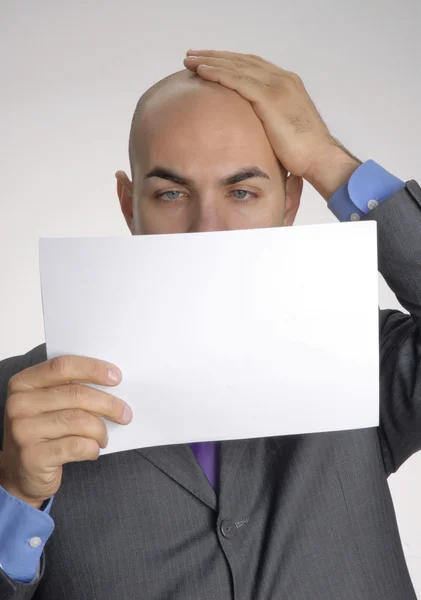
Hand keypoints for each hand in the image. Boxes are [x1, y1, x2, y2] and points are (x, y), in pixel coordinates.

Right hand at [0, 356, 131, 508]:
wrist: (20, 472)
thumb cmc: (42, 431)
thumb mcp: (47, 404)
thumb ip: (70, 388)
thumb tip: (112, 382)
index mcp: (23, 383)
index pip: (63, 366)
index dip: (93, 369)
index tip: (117, 377)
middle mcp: (19, 404)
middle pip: (76, 394)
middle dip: (108, 404)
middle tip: (125, 413)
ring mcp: (23, 431)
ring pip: (79, 421)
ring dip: (100, 430)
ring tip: (104, 437)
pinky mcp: (33, 457)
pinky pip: (76, 446)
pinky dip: (92, 448)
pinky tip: (93, 450)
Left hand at [184, 50, 360, 198]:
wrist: (320, 157)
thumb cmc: (304, 152)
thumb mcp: (283, 129)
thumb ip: (269, 120)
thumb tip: (253, 131)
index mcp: (287, 84)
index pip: (252, 66)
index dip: (229, 62)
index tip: (209, 61)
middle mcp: (282, 79)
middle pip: (242, 61)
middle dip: (215, 56)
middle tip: (193, 55)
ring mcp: (277, 86)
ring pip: (237, 66)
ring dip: (211, 61)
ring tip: (190, 60)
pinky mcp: (270, 98)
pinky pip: (238, 81)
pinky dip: (218, 74)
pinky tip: (202, 72)